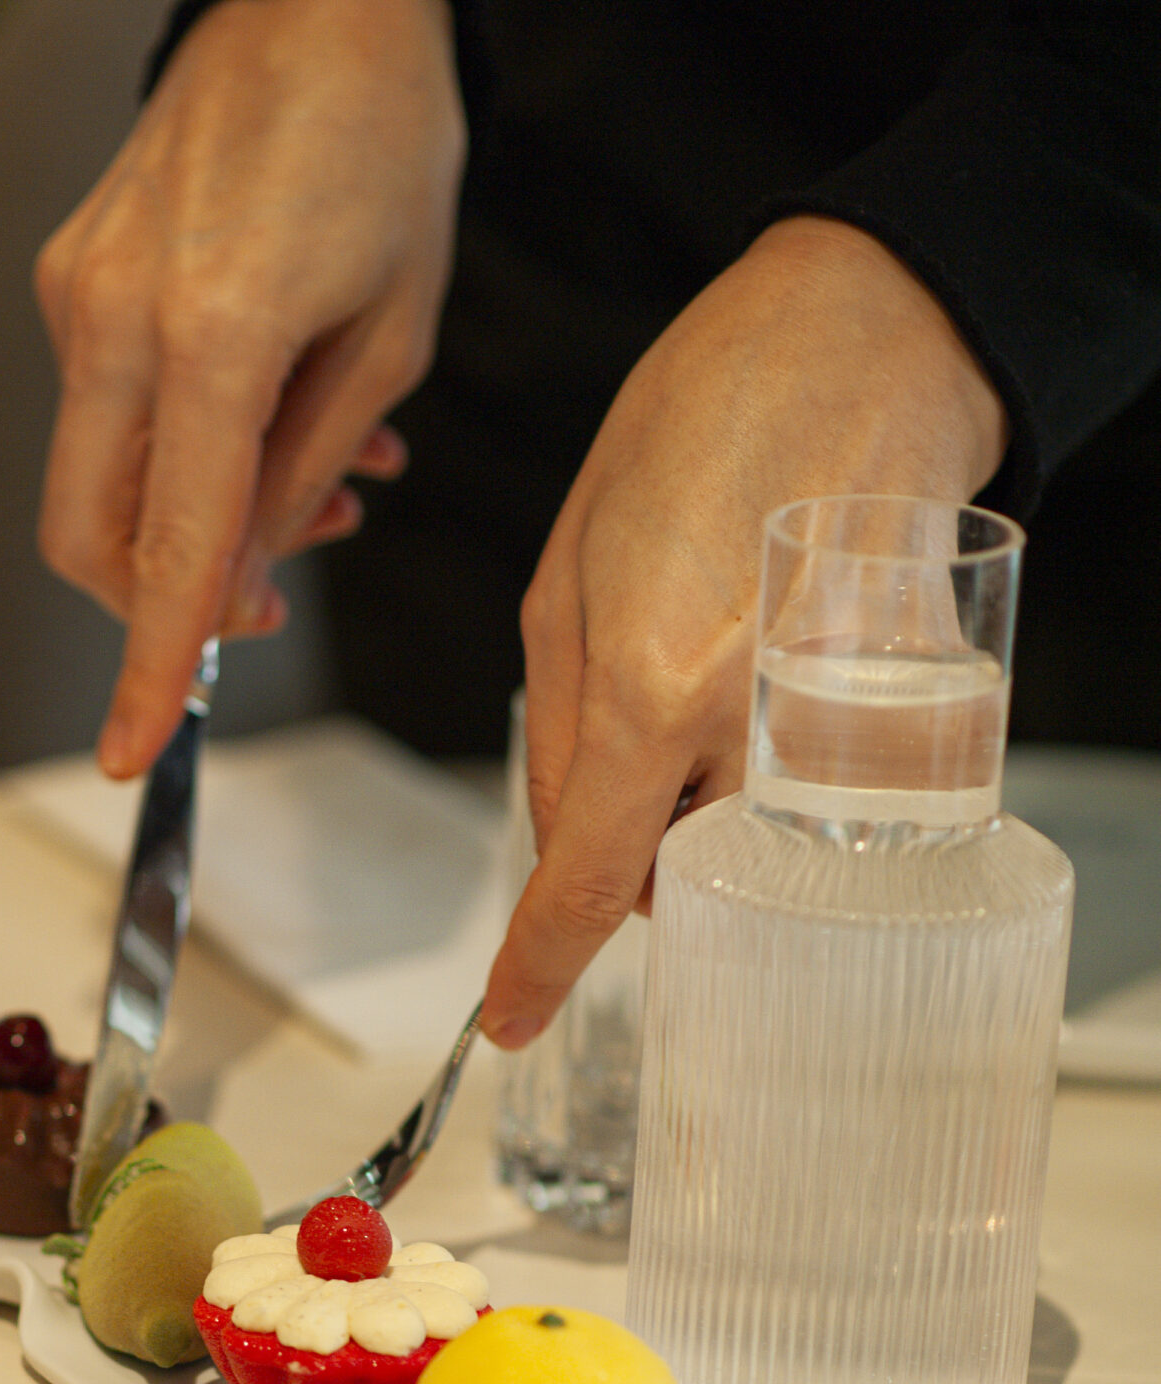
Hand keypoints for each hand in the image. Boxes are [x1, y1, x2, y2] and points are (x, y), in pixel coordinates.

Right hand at [35, 0, 464, 777]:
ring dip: (194, 519)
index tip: (131, 750)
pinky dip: (180, 449)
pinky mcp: (70, 273)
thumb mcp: (387, 334)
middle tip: (275, 594)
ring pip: (102, 481)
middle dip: (171, 598)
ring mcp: (77, 290)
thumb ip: (303, 473)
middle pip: (91, 537)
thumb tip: (240, 579)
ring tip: (323, 480)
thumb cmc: (379, 143)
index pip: (171, 549)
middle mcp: (114, 313)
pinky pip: (107, 410)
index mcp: (211, 333)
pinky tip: (271, 414)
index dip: (149, 666)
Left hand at [481, 217, 1009, 1046]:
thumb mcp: (562, 571)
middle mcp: (748, 725)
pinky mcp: (903, 715)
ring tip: (712, 679)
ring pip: (742, 849)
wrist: (868, 339)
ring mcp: (836, 726)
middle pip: (668, 877)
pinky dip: (779, 769)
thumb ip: (552, 731)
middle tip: (637, 729)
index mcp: (644, 687)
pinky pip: (816, 800)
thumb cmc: (702, 424)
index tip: (507, 1018)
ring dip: (705, 806)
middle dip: (632, 845)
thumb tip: (558, 850)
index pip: (584, 885)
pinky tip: (776, 667)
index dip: (536, 969)